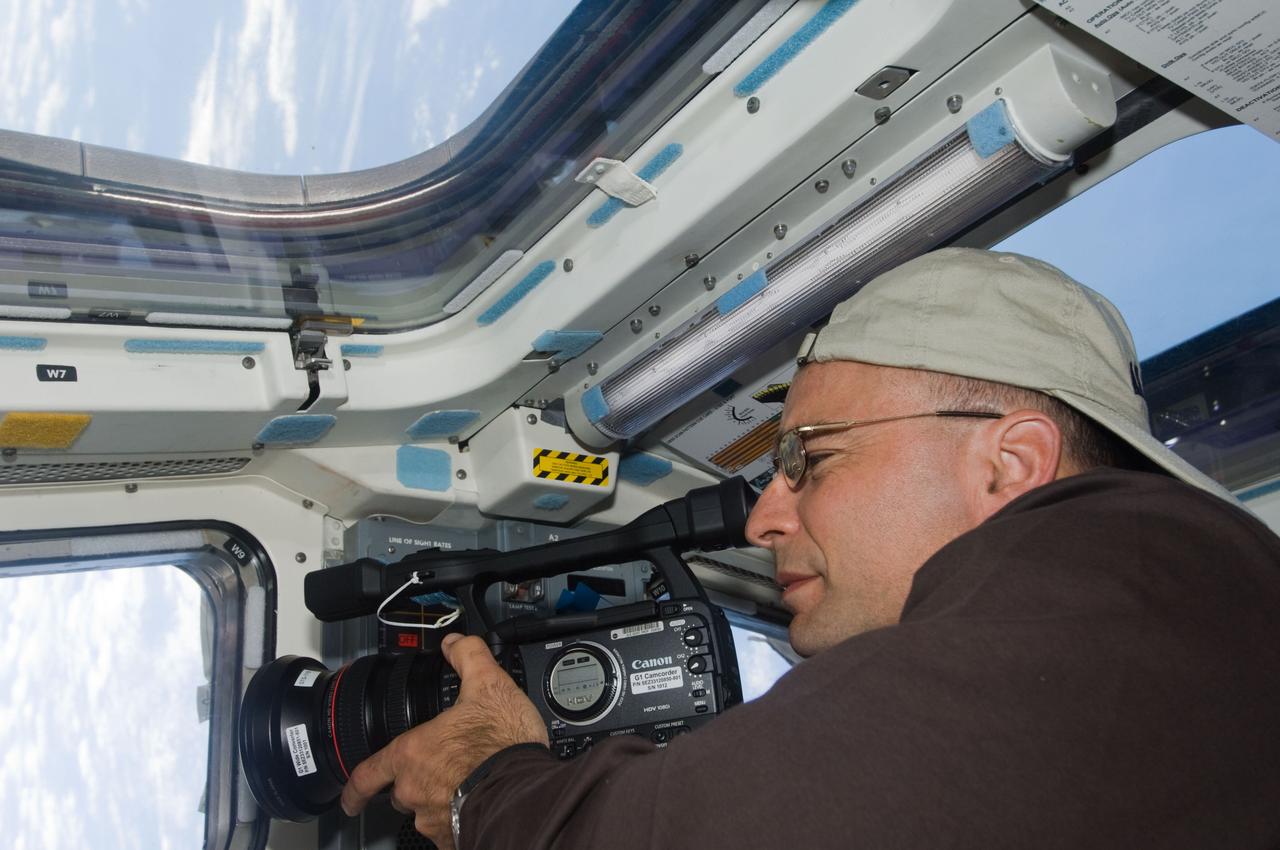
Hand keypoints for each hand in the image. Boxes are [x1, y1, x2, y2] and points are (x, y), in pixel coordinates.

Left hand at [340, 633, 548, 847]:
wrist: (527, 792)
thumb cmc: (503, 745)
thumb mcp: (488, 684)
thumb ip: (468, 657)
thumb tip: (456, 644)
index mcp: (413, 754)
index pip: (368, 774)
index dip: (355, 787)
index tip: (351, 797)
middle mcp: (415, 790)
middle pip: (400, 793)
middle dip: (415, 783)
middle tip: (440, 770)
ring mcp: (434, 818)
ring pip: (426, 813)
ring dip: (439, 800)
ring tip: (467, 784)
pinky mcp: (456, 838)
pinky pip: (450, 831)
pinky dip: (459, 820)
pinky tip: (479, 804)